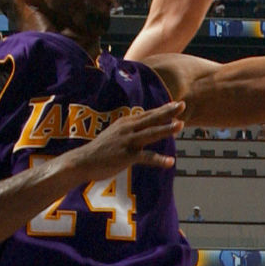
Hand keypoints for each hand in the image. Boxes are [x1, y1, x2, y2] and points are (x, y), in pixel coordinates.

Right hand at [61, 102, 182, 183]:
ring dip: (166, 129)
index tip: (176, 104)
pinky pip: (146, 157)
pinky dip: (159, 159)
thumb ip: (129, 130)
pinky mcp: (126, 156)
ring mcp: (127, 142)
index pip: (148, 114)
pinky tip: (170, 161)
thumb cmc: (99, 150)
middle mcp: (128, 129)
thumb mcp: (115, 134)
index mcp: (126, 123)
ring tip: (181, 125)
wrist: (82, 161)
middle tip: (183, 105)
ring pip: (151, 133)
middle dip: (168, 112)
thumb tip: (141, 129)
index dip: (163, 109)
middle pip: (151, 119)